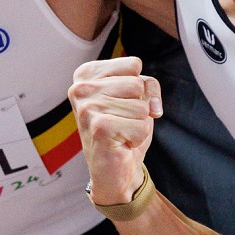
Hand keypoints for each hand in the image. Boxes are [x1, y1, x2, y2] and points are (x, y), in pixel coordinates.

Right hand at [69, 54, 160, 205]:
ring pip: (141, 106)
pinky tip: (121, 143)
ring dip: (139, 123)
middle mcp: (81, 88)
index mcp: (86, 74)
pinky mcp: (99, 127)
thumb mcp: (137, 98)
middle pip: (138, 84)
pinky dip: (138, 138)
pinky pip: (142, 126)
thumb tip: (153, 107)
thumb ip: (149, 86)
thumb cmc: (124, 129)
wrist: (113, 170)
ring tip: (121, 132)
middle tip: (122, 122)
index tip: (123, 103)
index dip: (139, 87)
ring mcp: (88, 108)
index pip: (133, 64)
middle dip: (139, 106)